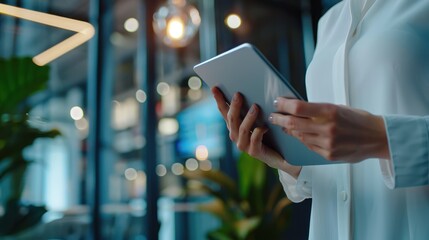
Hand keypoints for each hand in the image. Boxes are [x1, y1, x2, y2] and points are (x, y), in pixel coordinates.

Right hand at [211, 87, 300, 177]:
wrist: (278, 155)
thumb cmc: (268, 134)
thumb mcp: (258, 119)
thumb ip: (251, 108)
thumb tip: (249, 89)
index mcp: (234, 125)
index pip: (224, 110)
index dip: (219, 100)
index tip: (215, 88)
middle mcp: (235, 135)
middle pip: (232, 119)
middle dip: (234, 106)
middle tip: (239, 94)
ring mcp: (243, 144)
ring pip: (242, 129)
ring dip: (248, 117)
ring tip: (255, 107)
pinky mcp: (254, 151)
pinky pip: (255, 140)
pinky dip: (259, 132)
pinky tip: (265, 127)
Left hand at [269, 98, 390, 162]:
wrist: (378, 137)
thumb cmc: (357, 119)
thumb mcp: (338, 108)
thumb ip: (317, 110)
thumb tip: (294, 109)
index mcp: (330, 111)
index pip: (298, 107)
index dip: (283, 105)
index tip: (277, 102)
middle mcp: (327, 128)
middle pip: (293, 123)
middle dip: (279, 119)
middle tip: (273, 116)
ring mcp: (327, 143)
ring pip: (298, 136)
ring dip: (289, 130)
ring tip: (284, 125)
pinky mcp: (328, 155)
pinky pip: (308, 146)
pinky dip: (302, 139)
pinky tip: (299, 135)